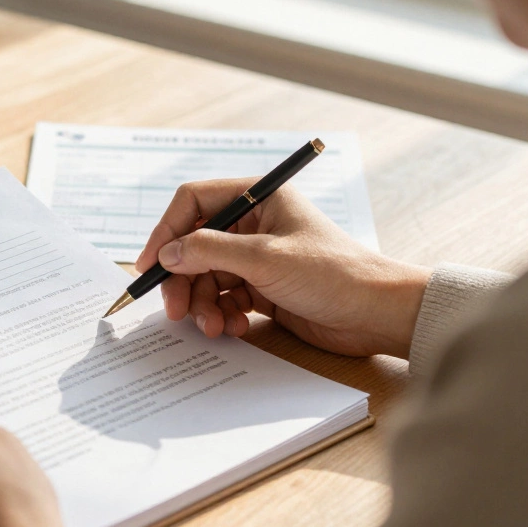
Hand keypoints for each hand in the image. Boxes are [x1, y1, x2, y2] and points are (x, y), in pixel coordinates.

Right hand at [134, 178, 431, 357]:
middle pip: (194, 246)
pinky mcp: (263, 289)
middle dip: (183, 280)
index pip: (193, 203)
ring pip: (207, 277)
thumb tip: (167, 253)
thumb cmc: (333, 274)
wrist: (376, 314)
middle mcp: (255, 224)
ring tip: (213, 327)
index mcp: (259, 198)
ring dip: (203, 304)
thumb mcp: (265, 258)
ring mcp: (258, 258)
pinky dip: (222, 315)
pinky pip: (225, 299)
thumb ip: (210, 251)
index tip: (150, 265)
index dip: (166, 231)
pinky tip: (233, 328)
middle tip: (175, 310)